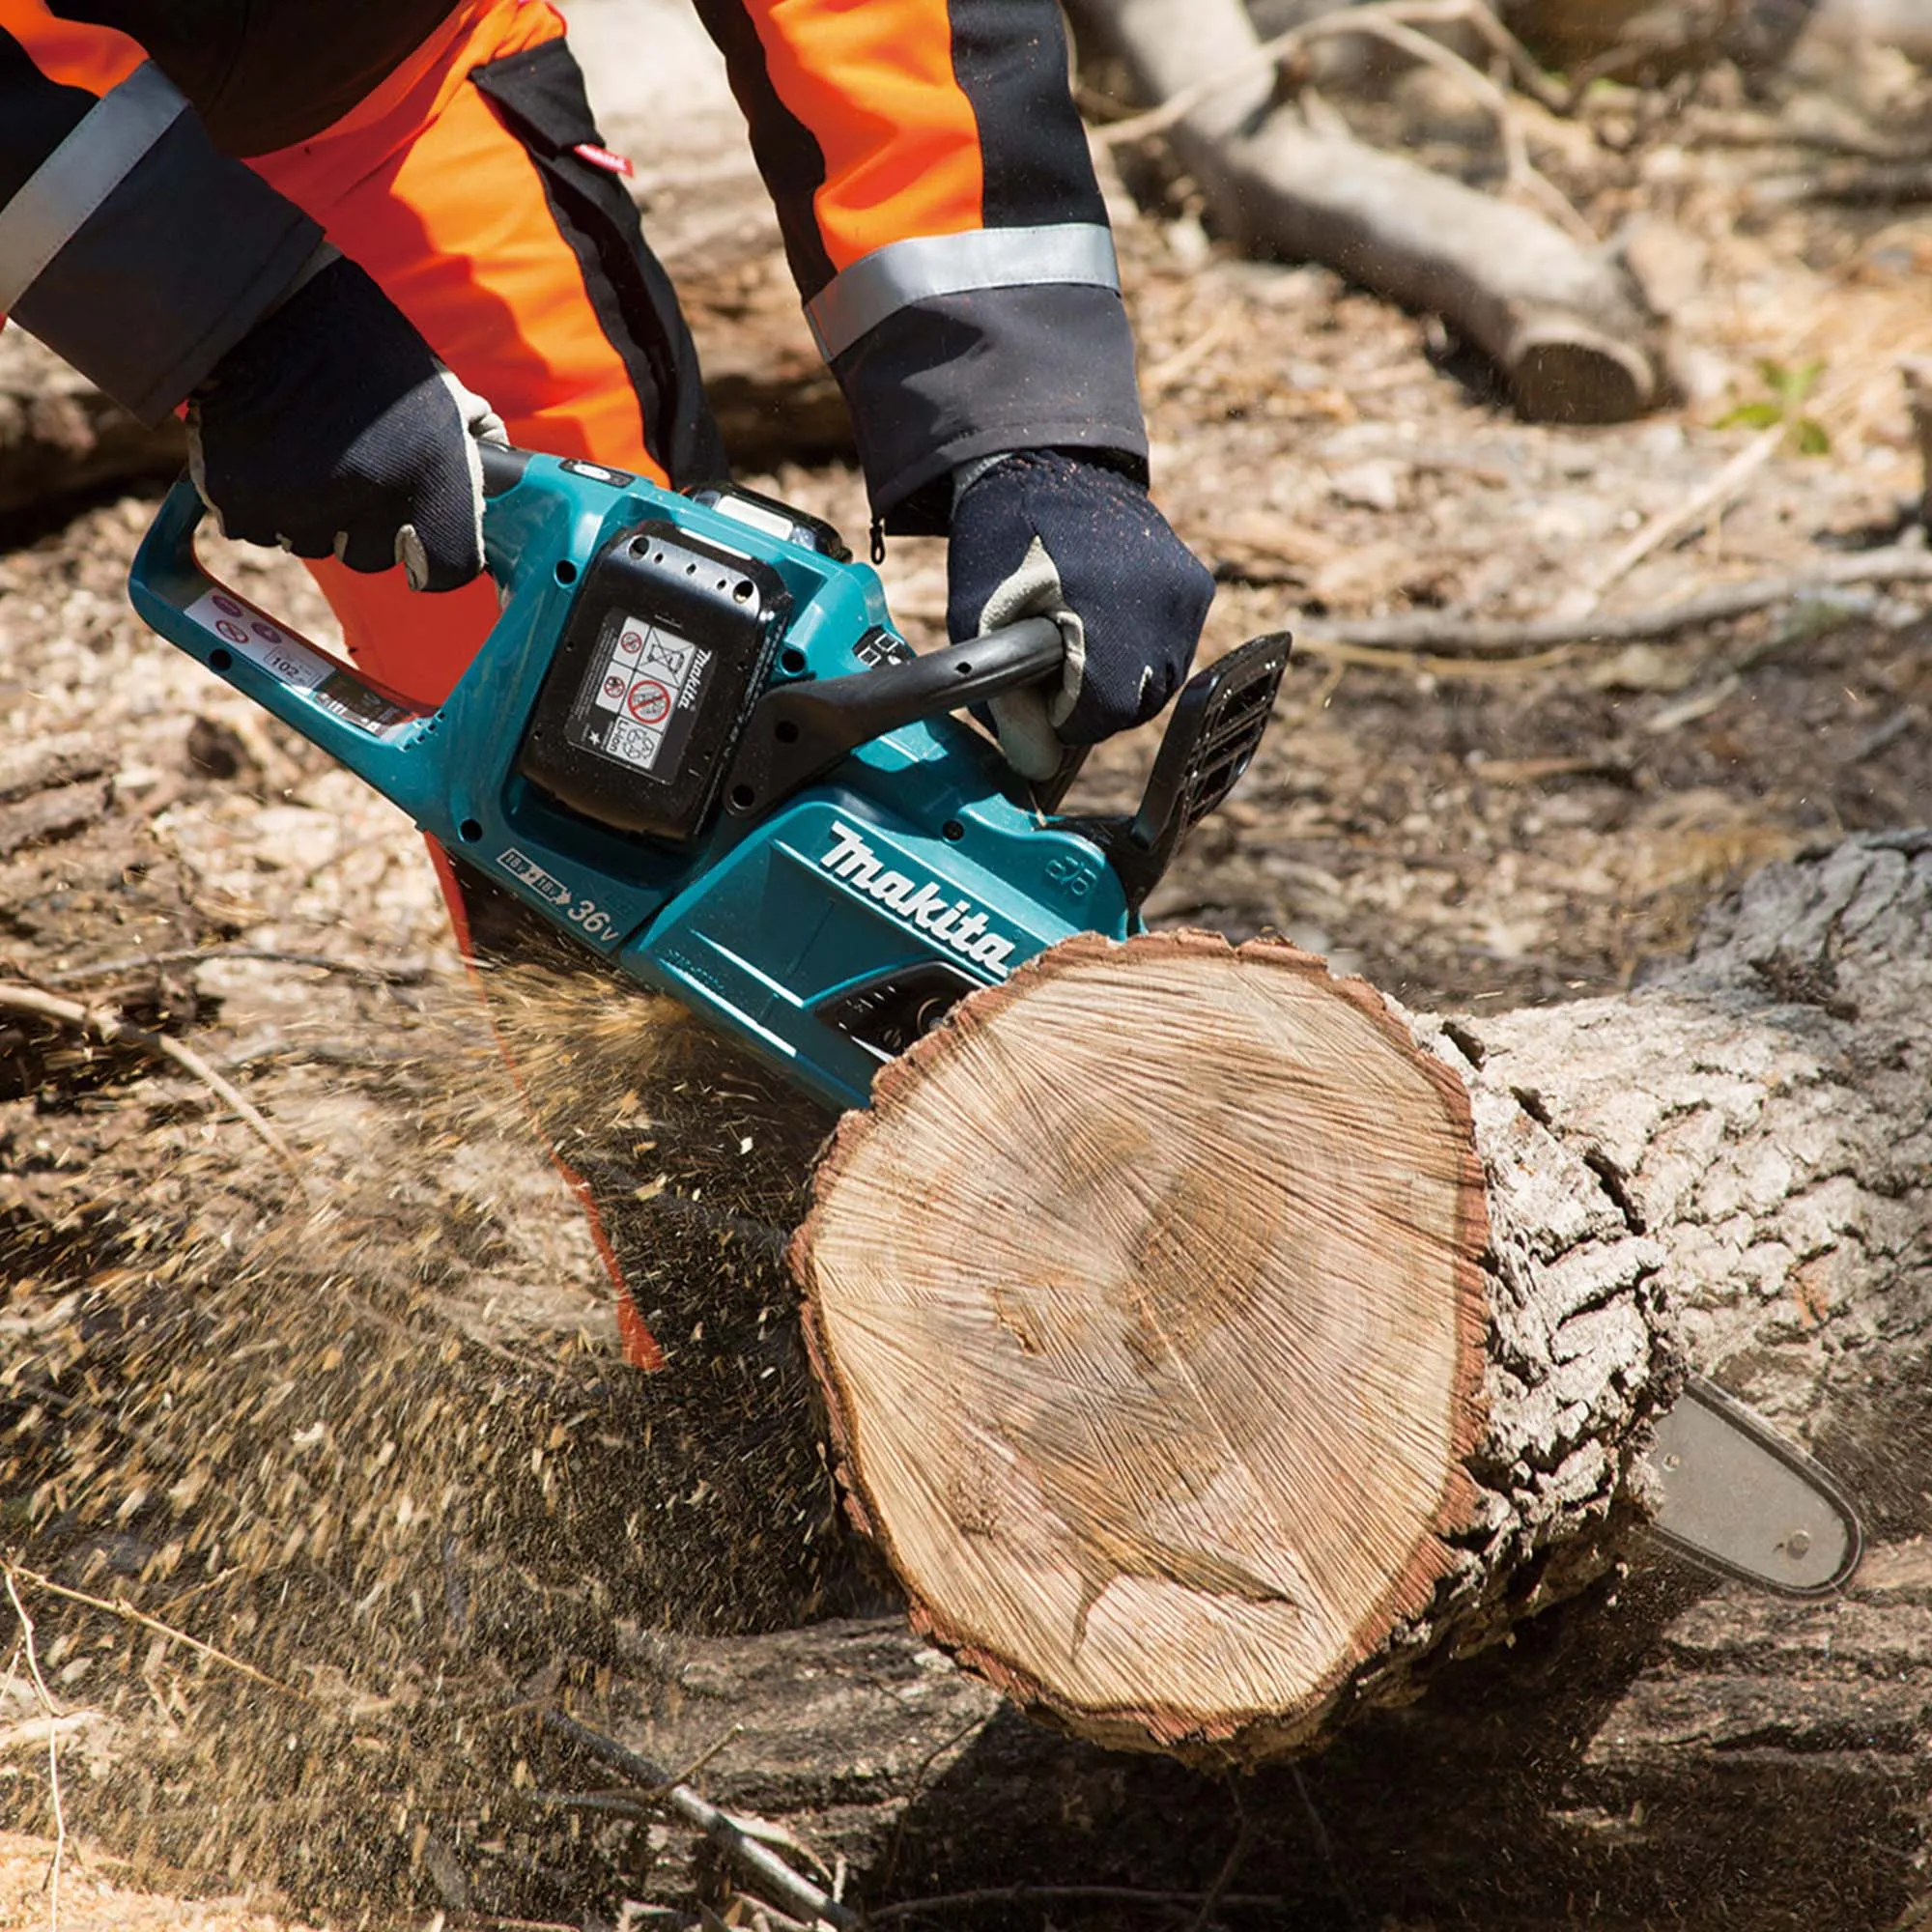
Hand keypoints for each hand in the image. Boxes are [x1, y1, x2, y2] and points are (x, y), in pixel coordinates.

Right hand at [186, 252, 504, 591]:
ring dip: (310, 513)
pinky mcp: (241, 502)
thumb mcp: (438, 387)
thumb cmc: (358, 341)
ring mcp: (302, 506)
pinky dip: (259, 502)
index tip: (422, 546)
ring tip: (306, 451)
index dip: (435, 560)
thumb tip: (504, 474)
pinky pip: (258, 527)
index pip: (446, 568)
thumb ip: (472, 438)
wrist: (259, 306)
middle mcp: (370, 502)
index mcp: (431, 478)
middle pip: (369, 557)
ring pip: (311, 542)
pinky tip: (266, 452)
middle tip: (352, 470)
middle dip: (363, 526)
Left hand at [946, 450, 1213, 779]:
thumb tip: (1038, 768)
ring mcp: (1186, 594)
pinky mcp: (1197, 588)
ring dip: (1117, 681)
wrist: (1044, 466)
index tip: (1037, 688)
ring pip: (1158, 687)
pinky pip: (1173, 652)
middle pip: (1133, 708)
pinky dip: (1139, 652)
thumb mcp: (978, 624)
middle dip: (1091, 702)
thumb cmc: (1000, 545)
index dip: (1062, 716)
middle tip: (1053, 660)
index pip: (1100, 717)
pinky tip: (1105, 619)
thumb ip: (1005, 704)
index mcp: (1103, 608)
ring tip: (1077, 637)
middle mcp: (1160, 601)